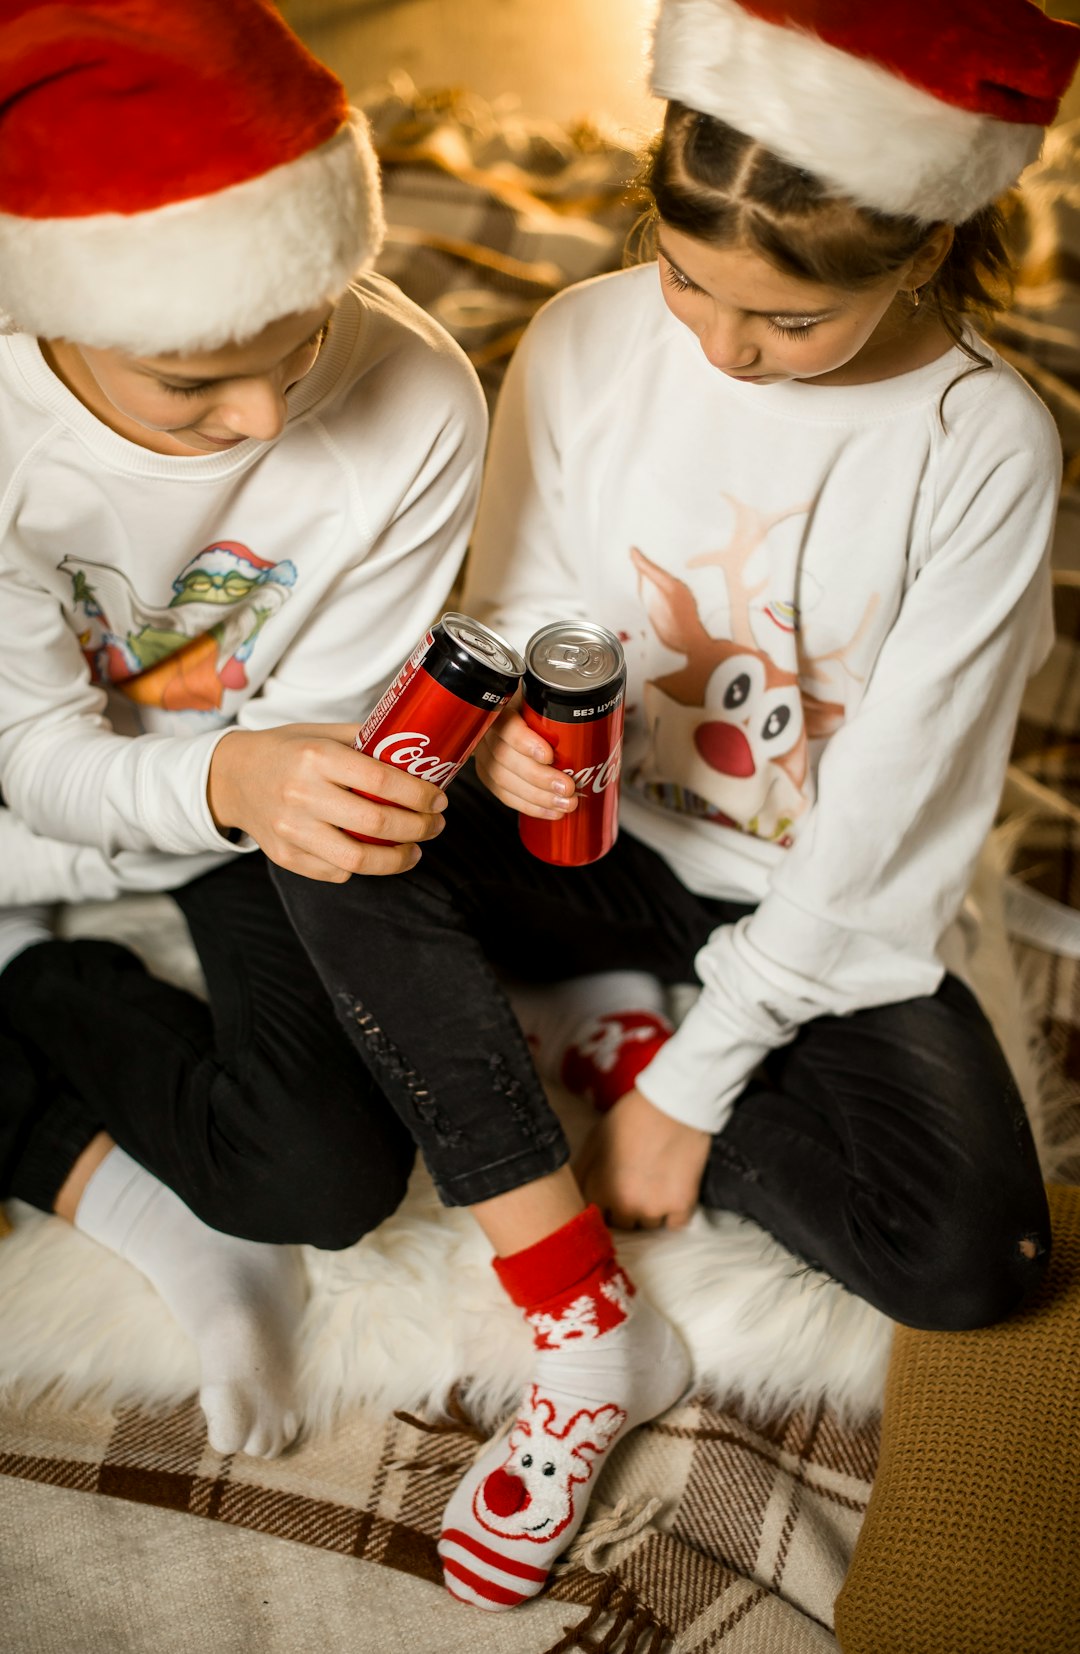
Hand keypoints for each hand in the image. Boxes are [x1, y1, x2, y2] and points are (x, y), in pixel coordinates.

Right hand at [207, 723, 447, 881]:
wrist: (232, 776)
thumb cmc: (287, 751)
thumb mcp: (323, 732)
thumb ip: (367, 740)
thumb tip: (420, 748)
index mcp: (316, 757)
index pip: (382, 780)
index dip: (419, 794)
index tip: (439, 799)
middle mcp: (301, 794)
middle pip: (377, 821)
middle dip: (418, 827)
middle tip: (436, 825)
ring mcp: (290, 829)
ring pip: (358, 858)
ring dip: (397, 859)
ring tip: (414, 850)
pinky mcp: (285, 856)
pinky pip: (335, 872)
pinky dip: (362, 867)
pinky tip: (374, 855)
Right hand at [474, 704, 578, 819]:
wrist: (528, 718)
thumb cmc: (544, 709)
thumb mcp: (552, 700)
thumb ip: (568, 706)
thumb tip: (609, 720)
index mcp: (504, 707)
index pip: (506, 724)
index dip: (524, 742)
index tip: (549, 755)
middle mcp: (490, 731)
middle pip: (505, 758)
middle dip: (539, 778)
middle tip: (568, 787)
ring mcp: (487, 754)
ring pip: (503, 780)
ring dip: (538, 797)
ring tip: (565, 803)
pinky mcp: (491, 775)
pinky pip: (506, 795)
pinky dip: (531, 807)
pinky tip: (552, 812)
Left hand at [574, 1087, 710, 1230]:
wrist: (673, 1105)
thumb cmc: (630, 1118)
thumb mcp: (594, 1139)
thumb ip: (582, 1172)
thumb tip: (575, 1196)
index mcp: (599, 1191)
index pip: (594, 1217)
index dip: (602, 1203)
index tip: (611, 1190)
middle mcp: (625, 1206)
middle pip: (622, 1224)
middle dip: (625, 1208)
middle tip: (635, 1182)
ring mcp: (655, 1209)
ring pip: (648, 1225)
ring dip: (650, 1210)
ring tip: (654, 1181)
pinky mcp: (681, 1206)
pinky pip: (674, 1224)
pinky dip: (674, 1211)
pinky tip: (672, 1187)